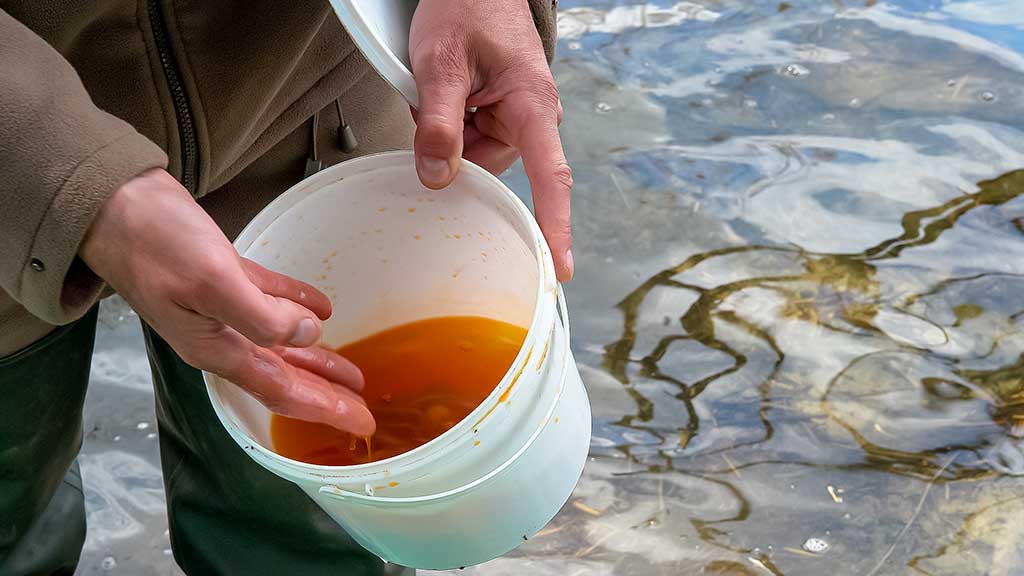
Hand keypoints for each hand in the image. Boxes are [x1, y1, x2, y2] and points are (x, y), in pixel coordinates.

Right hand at [80, 168, 374, 434]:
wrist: (112, 202)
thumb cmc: (155, 242)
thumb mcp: (212, 281)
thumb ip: (261, 316)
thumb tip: (307, 334)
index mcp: (216, 347)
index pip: (281, 391)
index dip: (324, 408)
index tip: (360, 423)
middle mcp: (218, 336)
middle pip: (284, 375)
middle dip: (325, 394)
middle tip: (363, 410)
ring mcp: (219, 307)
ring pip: (279, 343)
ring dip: (316, 358)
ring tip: (350, 372)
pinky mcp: (221, 275)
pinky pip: (268, 300)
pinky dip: (296, 306)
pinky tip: (320, 309)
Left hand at [410, 0, 573, 280]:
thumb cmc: (467, 8)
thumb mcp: (441, 63)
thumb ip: (438, 123)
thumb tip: (438, 179)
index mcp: (532, 106)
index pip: (550, 178)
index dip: (553, 227)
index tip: (558, 269)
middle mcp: (531, 119)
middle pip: (489, 170)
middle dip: (455, 152)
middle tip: (432, 111)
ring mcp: (514, 120)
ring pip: (473, 158)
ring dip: (447, 137)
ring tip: (437, 94)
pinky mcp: (498, 117)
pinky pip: (469, 142)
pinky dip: (448, 127)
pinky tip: (441, 99)